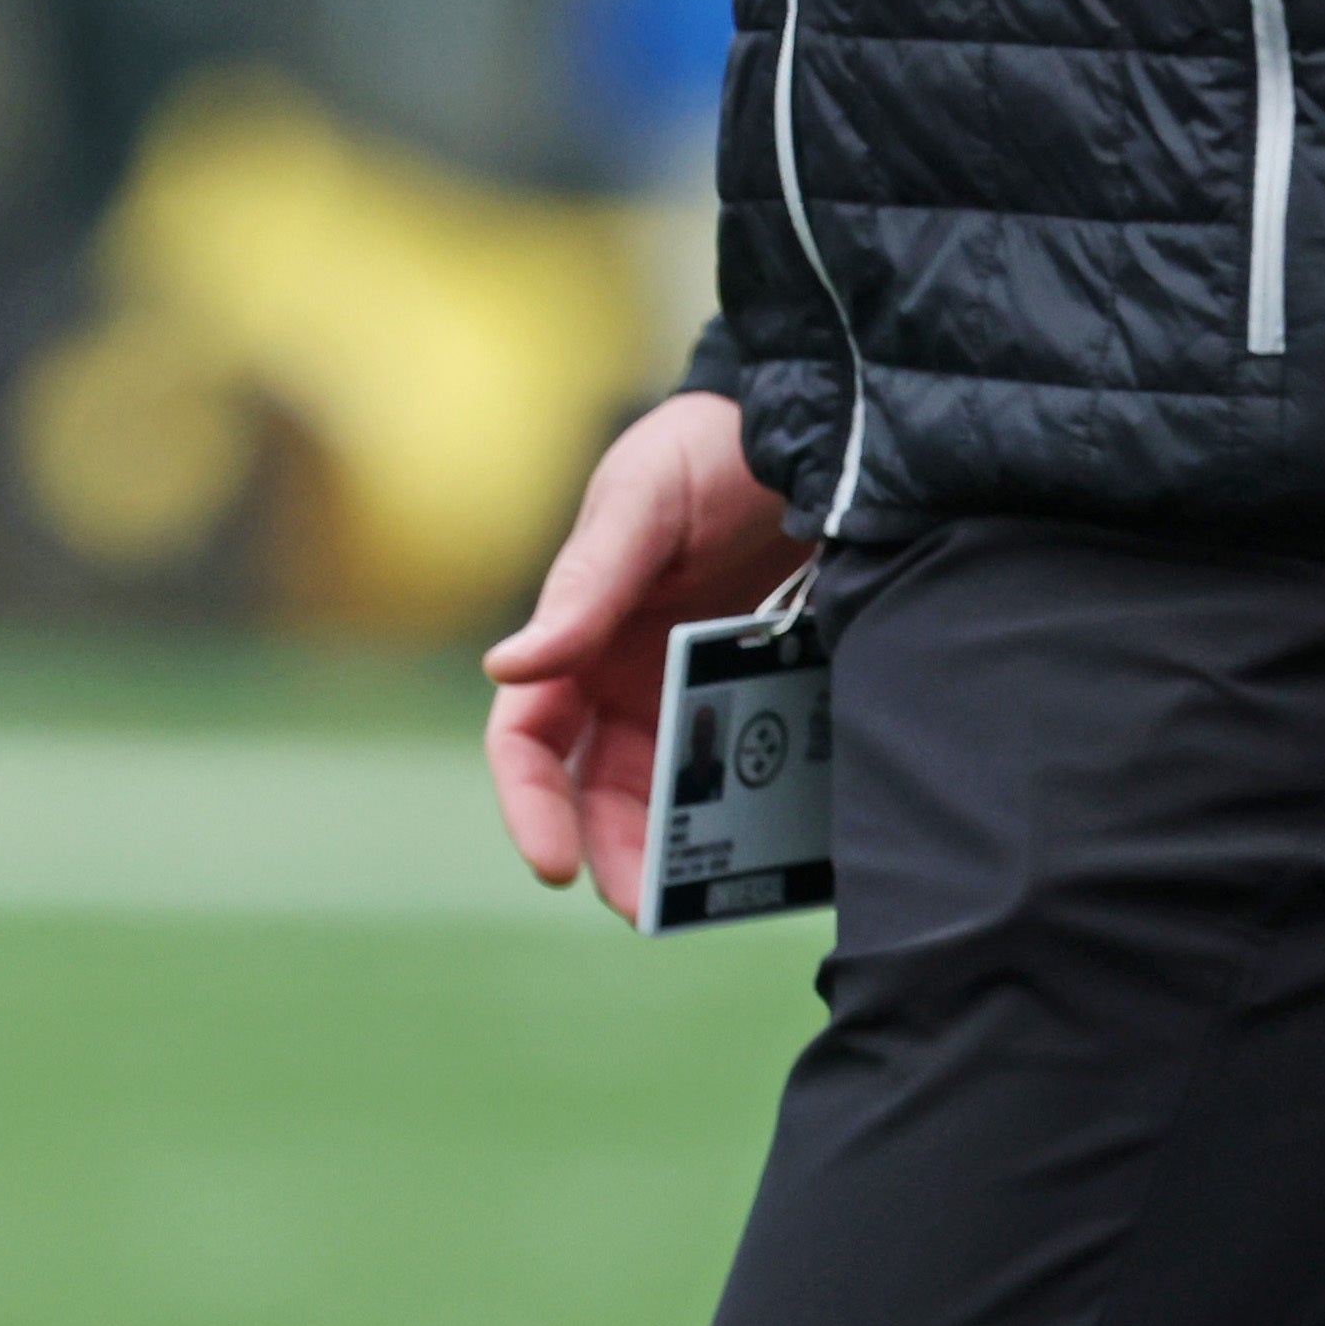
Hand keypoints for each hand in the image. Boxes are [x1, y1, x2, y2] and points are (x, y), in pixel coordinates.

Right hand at [481, 392, 807, 919]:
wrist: (817, 420)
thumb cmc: (702, 452)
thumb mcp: (642, 502)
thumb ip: (587, 583)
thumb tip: (507, 665)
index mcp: (578, 644)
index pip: (529, 743)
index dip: (531, 805)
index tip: (556, 861)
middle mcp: (629, 681)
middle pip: (601, 790)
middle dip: (614, 852)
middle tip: (646, 905)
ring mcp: (699, 691)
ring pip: (677, 792)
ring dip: (685, 846)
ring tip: (712, 893)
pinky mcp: (770, 690)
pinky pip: (758, 762)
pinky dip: (761, 804)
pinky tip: (784, 840)